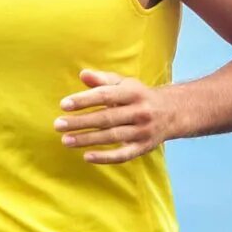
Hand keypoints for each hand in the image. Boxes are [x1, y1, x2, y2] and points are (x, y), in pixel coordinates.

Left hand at [56, 68, 182, 163]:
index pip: (106, 96)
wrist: (174, 112)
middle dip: (81, 122)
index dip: (84, 100)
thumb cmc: (140, 97)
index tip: (64, 105)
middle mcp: (140, 112)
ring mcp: (143, 131)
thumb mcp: (126, 84)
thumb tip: (82, 74)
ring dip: (87, 140)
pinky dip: (105, 157)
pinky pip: (123, 155)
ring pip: (112, 136)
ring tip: (65, 140)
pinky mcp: (143, 147)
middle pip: (106, 118)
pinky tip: (87, 157)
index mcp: (134, 93)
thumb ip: (103, 80)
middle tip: (58, 125)